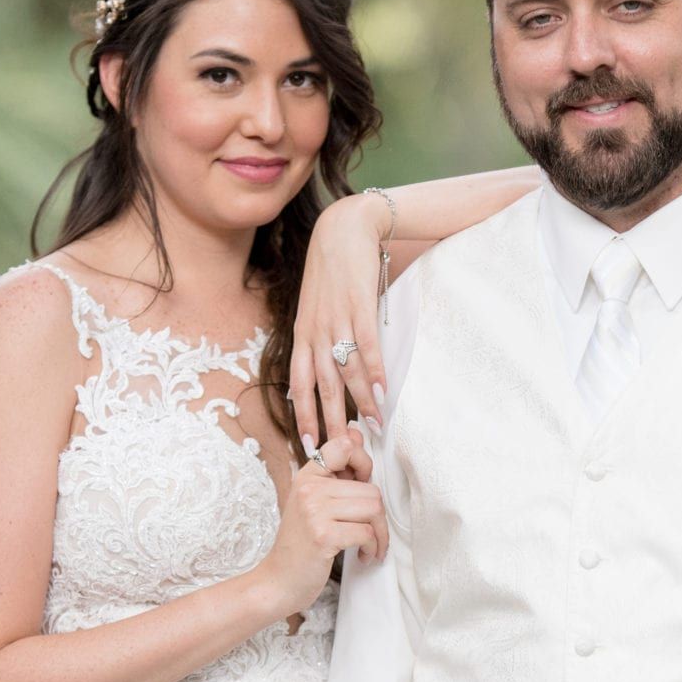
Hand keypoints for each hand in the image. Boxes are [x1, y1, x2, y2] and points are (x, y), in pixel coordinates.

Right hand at [256, 431, 386, 618]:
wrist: (277, 581)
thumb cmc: (301, 544)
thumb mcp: (314, 502)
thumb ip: (336, 471)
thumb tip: (357, 432)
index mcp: (307, 475)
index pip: (343, 445)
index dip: (363, 462)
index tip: (361, 485)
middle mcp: (309, 488)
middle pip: (370, 488)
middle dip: (378, 516)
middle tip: (371, 532)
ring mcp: (314, 511)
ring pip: (373, 509)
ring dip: (379, 533)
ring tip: (369, 546)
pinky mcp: (323, 535)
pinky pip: (367, 532)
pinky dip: (373, 548)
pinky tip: (363, 556)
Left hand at [292, 197, 388, 449]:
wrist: (343, 228)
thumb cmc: (331, 272)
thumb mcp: (315, 308)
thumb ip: (318, 340)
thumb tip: (324, 374)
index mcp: (302, 334)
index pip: (299, 384)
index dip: (302, 416)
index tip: (307, 447)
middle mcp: (316, 331)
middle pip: (322, 386)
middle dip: (331, 422)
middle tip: (339, 452)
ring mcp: (337, 319)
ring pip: (346, 371)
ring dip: (360, 402)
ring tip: (373, 427)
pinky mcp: (359, 306)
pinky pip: (367, 346)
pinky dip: (374, 371)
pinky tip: (382, 391)